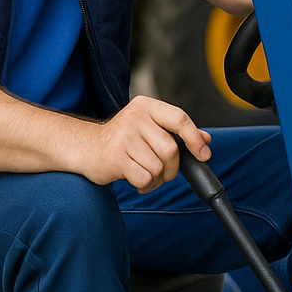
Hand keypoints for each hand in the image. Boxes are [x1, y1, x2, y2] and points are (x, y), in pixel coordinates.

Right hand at [73, 96, 210, 193]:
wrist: (85, 147)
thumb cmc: (121, 139)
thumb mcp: (149, 127)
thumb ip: (177, 131)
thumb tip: (206, 140)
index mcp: (147, 106)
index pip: (179, 118)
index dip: (195, 138)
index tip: (203, 154)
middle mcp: (135, 117)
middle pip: (171, 149)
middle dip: (172, 168)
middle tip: (163, 172)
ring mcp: (124, 137)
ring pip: (158, 167)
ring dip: (157, 178)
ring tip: (145, 174)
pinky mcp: (116, 157)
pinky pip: (145, 178)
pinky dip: (146, 185)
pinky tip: (136, 179)